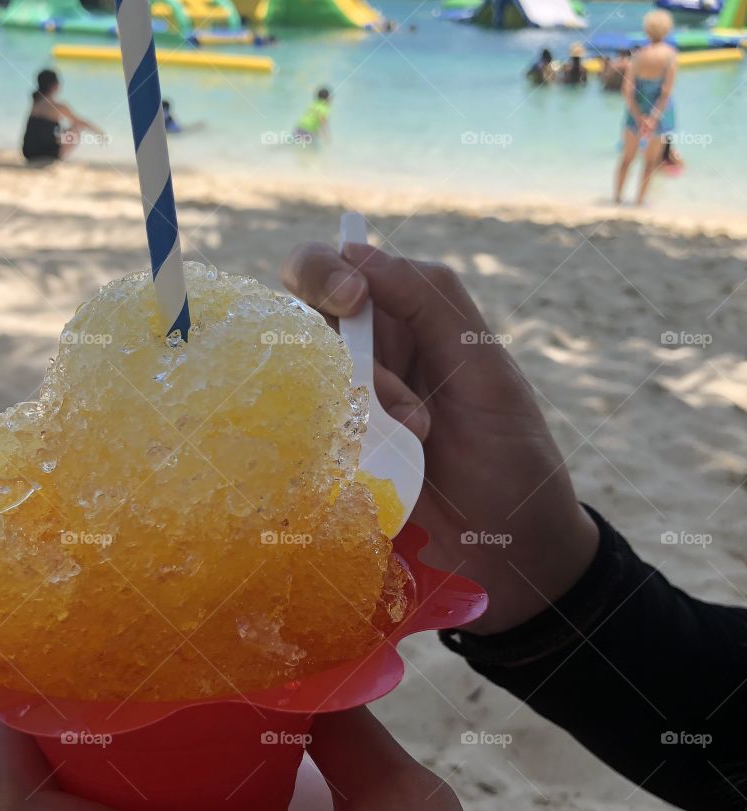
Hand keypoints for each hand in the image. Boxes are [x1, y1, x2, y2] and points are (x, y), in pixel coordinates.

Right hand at [281, 243, 598, 633]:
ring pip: (300, 379)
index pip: (340, 271)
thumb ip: (432, 304)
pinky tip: (374, 466)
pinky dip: (326, 444)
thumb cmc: (512, 457)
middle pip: (299, 318)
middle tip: (352, 347)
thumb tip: (359, 253)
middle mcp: (361, 365)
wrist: (515, 556)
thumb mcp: (488, 372)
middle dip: (319, 326)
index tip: (351, 296)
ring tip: (416, 434)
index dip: (327, 271)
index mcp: (404, 325)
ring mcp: (339, 418)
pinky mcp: (326, 469)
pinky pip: (295, 441)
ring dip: (355, 399)